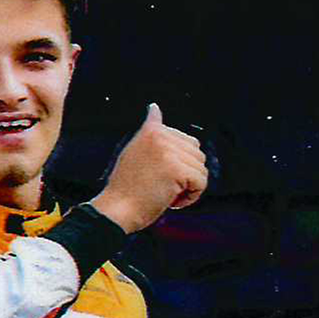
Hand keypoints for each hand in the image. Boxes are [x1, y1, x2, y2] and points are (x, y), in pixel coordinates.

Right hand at [90, 103, 207, 233]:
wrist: (117, 210)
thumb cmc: (125, 188)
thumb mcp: (134, 149)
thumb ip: (149, 130)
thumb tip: (154, 107)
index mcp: (152, 130)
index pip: (187, 141)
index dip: (179, 163)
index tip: (160, 175)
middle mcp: (160, 136)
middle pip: (197, 154)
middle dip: (186, 174)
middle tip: (164, 186)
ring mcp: (169, 152)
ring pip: (201, 169)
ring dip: (189, 187)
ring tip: (167, 193)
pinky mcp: (177, 170)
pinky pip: (201, 182)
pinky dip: (192, 196)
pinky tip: (173, 201)